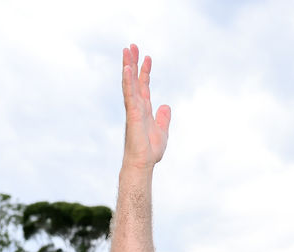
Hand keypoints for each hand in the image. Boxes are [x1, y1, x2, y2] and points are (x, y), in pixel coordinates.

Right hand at [121, 44, 171, 169]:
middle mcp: (137, 106)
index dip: (145, 71)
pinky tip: (128, 69)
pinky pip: (130, 94)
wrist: (144, 163)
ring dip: (128, 66)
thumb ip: (163, 118)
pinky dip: (128, 81)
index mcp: (144, 109)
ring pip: (129, 83)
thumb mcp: (162, 131)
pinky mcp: (132, 114)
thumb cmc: (150, 151)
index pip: (144, 85)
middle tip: (132, 46)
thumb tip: (166, 106)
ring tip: (127, 51)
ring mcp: (133, 109)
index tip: (147, 57)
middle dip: (133, 63)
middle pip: (134, 80)